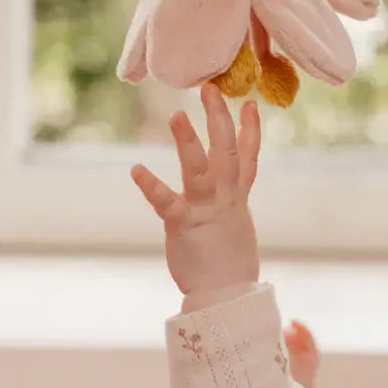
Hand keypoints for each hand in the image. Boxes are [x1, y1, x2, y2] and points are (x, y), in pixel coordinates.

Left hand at [131, 84, 260, 296]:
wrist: (226, 298)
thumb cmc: (229, 264)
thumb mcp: (236, 226)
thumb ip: (230, 202)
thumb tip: (230, 190)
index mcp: (238, 198)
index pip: (248, 156)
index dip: (251, 129)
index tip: (251, 103)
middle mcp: (225, 198)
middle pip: (226, 150)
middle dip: (219, 118)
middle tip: (210, 88)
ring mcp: (206, 209)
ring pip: (199, 168)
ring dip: (188, 141)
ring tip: (176, 115)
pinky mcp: (183, 225)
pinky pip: (166, 202)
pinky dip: (151, 185)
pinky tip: (136, 169)